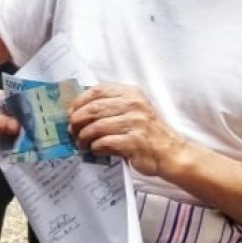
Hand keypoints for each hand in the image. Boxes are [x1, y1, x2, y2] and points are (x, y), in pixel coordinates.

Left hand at [69, 84, 186, 176]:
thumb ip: (111, 105)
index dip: (79, 101)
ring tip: (81, 143)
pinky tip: (95, 149)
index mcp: (131, 93)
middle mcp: (134, 105)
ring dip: (84, 136)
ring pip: (97, 126)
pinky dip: (96, 147)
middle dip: (78, 120)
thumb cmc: (147, 131)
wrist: (170, 152)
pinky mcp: (135, 142)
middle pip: (94, 108)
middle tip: (72, 130)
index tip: (71, 112)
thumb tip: (79, 111)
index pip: (98, 90)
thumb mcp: (134, 109)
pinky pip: (106, 142)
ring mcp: (136, 123)